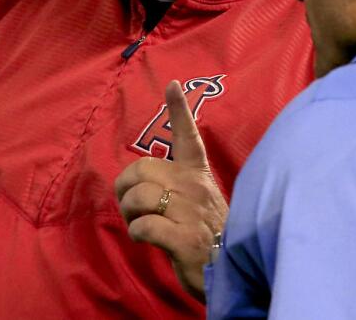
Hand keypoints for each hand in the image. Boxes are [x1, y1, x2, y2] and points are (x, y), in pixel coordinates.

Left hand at [114, 80, 227, 301]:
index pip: (189, 136)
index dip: (179, 109)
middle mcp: (194, 187)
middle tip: (130, 207)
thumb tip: (141, 184)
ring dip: (130, 214)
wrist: (230, 270)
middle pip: (141, 169)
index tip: (172, 84)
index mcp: (197, 175)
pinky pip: (144, 226)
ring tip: (140, 225)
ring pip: (139, 196)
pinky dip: (136, 234)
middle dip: (125, 189)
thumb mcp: (198, 203)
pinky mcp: (183, 237)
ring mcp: (189, 212)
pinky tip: (145, 240)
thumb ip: (176, 188)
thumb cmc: (209, 236)